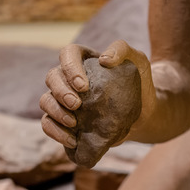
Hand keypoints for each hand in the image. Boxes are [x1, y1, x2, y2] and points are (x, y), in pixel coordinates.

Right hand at [39, 40, 154, 149]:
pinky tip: (72, 140)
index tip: (83, 86)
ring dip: (55, 112)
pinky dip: (55, 132)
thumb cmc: (139, 84)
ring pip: (45, 101)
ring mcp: (64, 100)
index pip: (67, 54)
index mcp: (83, 60)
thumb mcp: (138, 61)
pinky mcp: (65, 121)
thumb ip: (122, 50)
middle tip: (77, 105)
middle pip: (52, 77)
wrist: (144, 113)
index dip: (70, 68)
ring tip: (73, 123)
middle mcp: (69, 78)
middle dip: (60, 91)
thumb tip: (103, 59)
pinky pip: (48, 124)